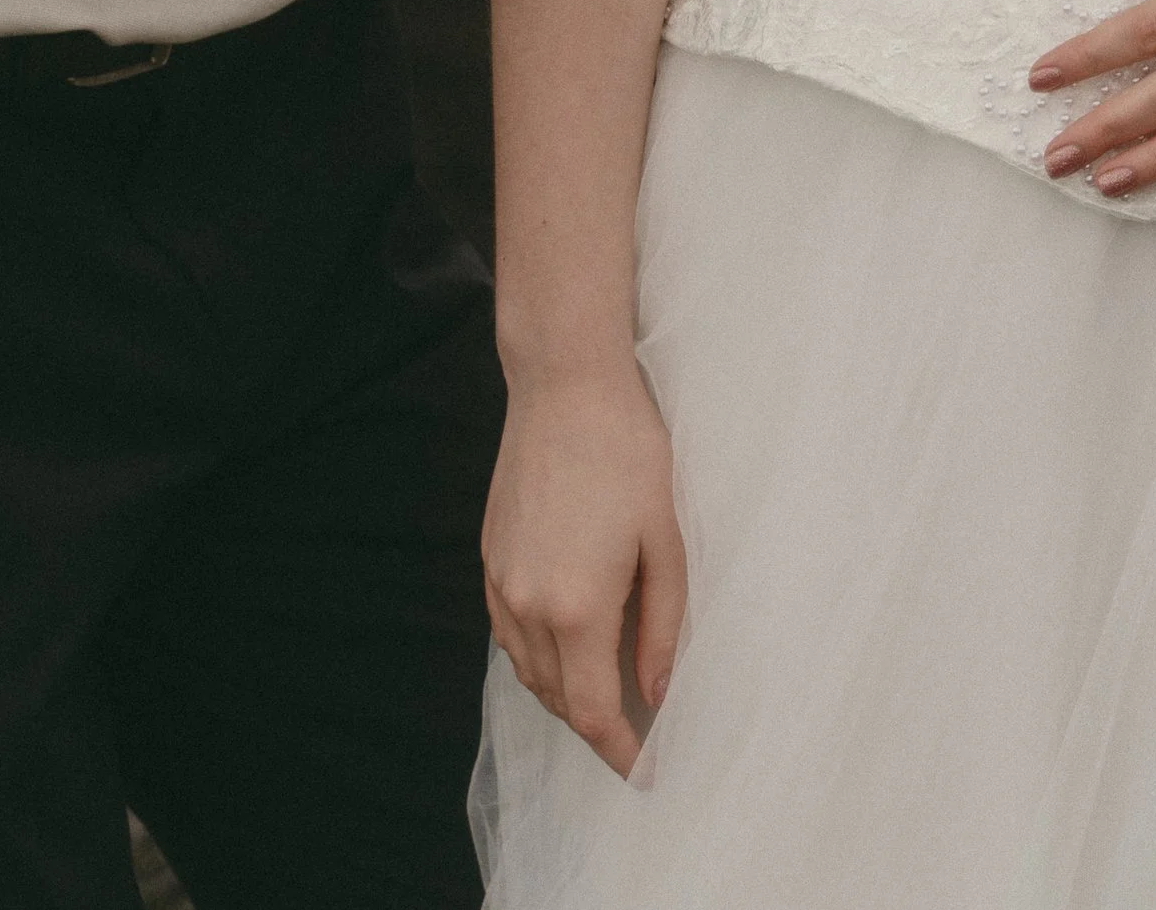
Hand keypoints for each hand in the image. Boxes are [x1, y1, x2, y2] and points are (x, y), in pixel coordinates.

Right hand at [484, 366, 686, 777]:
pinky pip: (508, 634)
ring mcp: (501, 581)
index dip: (621, 752)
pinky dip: (537, 656)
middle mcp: (528, 605)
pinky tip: (566, 643)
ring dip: (565, 693)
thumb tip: (657, 691)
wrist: (565, 385)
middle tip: (640, 729)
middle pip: (557, 699)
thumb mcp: (665, 541)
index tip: (647, 771)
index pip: (594, 713)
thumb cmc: (627, 453)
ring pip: (528, 671)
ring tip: (608, 689)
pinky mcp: (489, 556)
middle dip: (597, 725)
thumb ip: (661, 627)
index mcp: (576, 608)